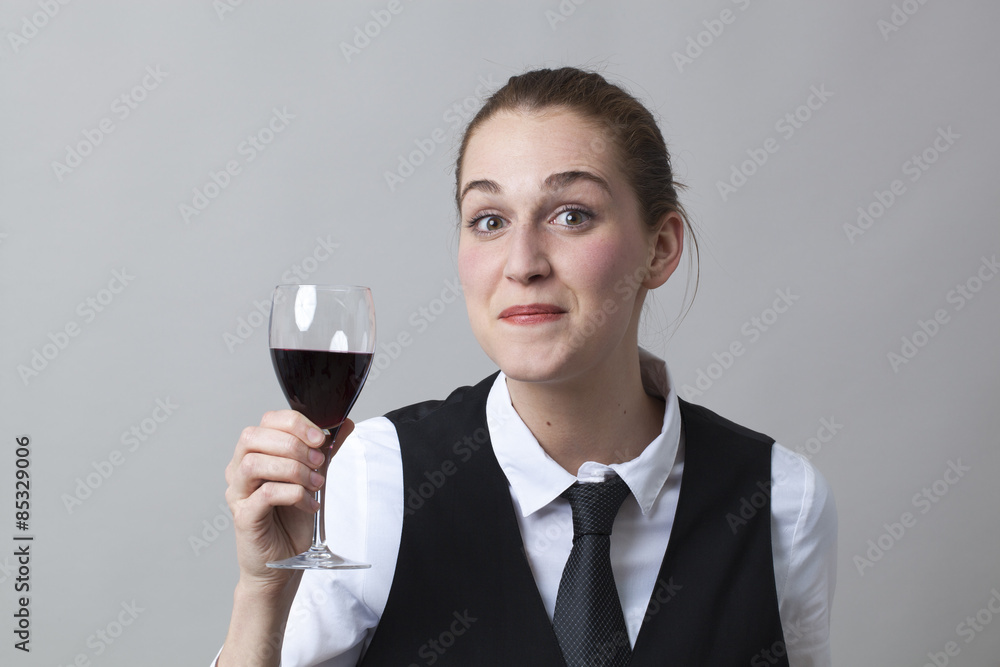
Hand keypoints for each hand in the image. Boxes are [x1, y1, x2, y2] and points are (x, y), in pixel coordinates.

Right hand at [224, 411, 354, 591]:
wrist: (283, 563)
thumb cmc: (291, 520)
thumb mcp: (312, 478)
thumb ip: (324, 451)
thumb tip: (345, 424)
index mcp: (255, 454)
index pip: (266, 421)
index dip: (295, 423)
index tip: (320, 438)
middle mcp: (239, 469)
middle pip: (253, 437)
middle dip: (293, 445)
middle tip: (318, 462)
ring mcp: (238, 493)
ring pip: (254, 463)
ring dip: (292, 469)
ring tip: (315, 484)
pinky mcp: (243, 516)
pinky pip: (264, 494)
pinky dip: (293, 494)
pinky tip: (309, 503)